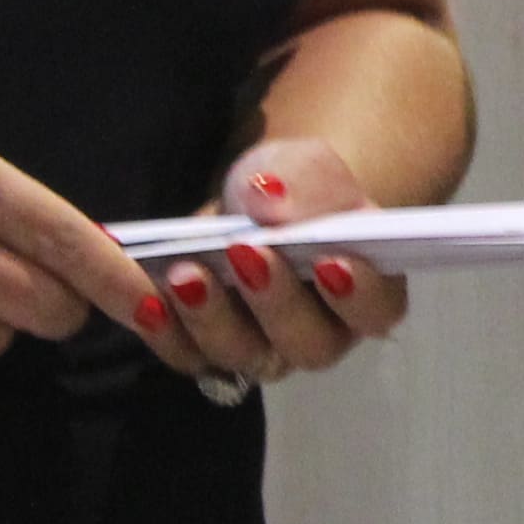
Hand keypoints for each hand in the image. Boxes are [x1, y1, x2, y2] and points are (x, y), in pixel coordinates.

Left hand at [139, 133, 411, 389]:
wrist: (248, 206)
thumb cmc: (292, 191)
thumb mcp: (302, 167)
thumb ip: (300, 182)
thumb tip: (268, 196)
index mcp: (365, 290)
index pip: (377, 309)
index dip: (358, 295)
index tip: (331, 261)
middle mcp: (319, 333)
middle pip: (309, 345)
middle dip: (276, 303)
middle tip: (246, 253)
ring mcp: (261, 350)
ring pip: (243, 356)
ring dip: (211, 317)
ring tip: (186, 273)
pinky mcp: (206, 352)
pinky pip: (185, 355)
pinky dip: (162, 328)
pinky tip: (146, 297)